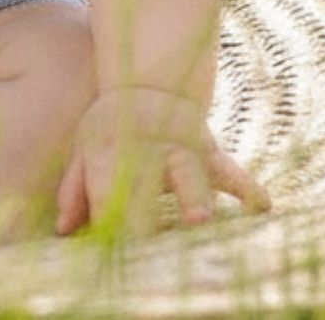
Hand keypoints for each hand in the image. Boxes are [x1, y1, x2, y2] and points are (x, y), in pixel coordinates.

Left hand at [55, 86, 271, 237]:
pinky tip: (262, 205)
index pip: (102, 186)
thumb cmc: (111, 129)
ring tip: (198, 219)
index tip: (106, 242)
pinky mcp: (207, 150)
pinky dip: (246, 186)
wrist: (149, 83)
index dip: (103, 213)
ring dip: (192, 196)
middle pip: (143, 182)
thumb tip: (62, 230)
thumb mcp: (84, 149)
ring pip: (188, 172)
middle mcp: (143, 149)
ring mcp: (179, 148)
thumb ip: (74, 190)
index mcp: (107, 150)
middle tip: (140, 235)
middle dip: (143, 209)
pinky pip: (229, 169)